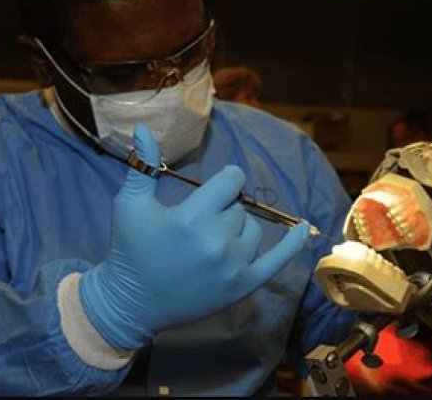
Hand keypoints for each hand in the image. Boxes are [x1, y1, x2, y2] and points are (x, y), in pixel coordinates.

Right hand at [79, 124, 309, 349]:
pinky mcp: (242, 287)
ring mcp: (233, 267)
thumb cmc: (129, 250)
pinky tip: (302, 228)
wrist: (130, 304)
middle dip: (222, 208)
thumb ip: (143, 164)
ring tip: (211, 240)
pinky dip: (292, 245)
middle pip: (239, 206)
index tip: (211, 191)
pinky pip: (277, 262)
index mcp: (192, 218)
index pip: (232, 181)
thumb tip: (143, 127)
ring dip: (238, 228)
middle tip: (198, 225)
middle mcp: (217, 242)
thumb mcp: (129, 204)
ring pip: (254, 229)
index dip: (223, 182)